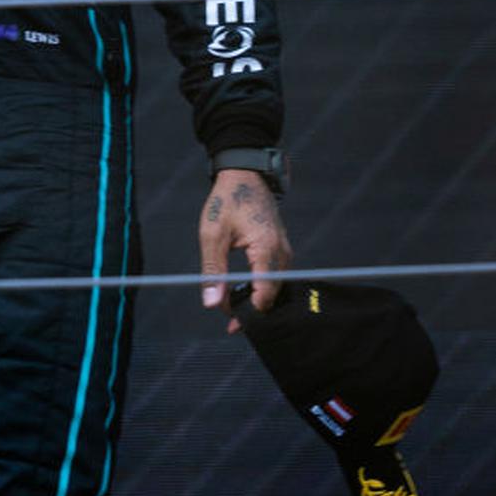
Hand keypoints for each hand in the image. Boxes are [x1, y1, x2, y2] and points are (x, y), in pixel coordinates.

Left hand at [198, 168, 292, 333]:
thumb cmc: (226, 200)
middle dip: (252, 310)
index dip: (248, 312)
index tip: (230, 321)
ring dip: (255, 299)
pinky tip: (242, 290)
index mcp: (267, 249)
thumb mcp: (212, 235)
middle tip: (229, 321)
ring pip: (275, 287)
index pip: (264, 294)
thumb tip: (212, 304)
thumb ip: (213, 272)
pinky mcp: (281, 248)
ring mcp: (284, 250)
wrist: (244, 174)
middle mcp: (282, 252)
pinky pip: (275, 275)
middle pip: (273, 295)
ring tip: (232, 306)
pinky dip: (260, 286)